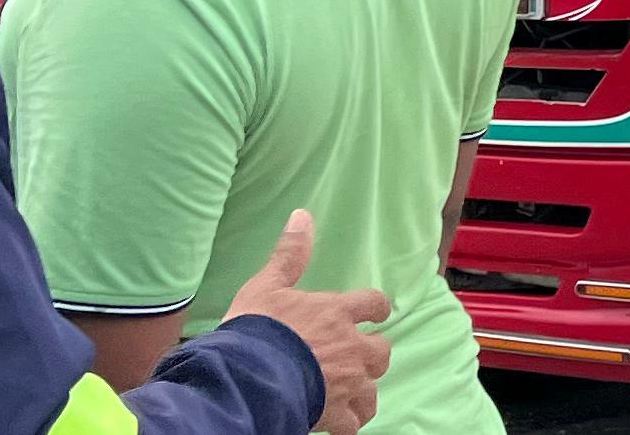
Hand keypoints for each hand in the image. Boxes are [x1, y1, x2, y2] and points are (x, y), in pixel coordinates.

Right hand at [224, 210, 390, 434]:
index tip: (372, 313)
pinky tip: (336, 422)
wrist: (247, 376)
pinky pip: (353, 424)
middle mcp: (351, 347)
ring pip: (372, 390)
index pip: (375, 304)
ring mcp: (347, 383)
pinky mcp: (335, 413)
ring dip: (363, 391)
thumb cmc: (255, 329)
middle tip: (355, 357)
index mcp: (337, 313)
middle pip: (382, 351)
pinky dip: (347, 423)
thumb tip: (303, 215)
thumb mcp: (266, 285)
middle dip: (372, 354)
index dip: (375, 309)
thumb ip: (289, 255)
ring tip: (349, 393)